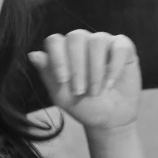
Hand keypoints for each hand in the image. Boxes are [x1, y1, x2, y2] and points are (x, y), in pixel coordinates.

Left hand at [27, 30, 141, 131]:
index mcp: (64, 50)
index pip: (55, 41)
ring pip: (97, 40)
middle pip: (76, 37)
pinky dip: (114, 66)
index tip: (62, 81)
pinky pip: (119, 47)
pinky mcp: (124, 48)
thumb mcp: (62, 96)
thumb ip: (48, 75)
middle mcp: (83, 41)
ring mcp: (104, 42)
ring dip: (95, 69)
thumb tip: (32, 54)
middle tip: (80, 91)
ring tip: (95, 92)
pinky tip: (110, 83)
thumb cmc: (83, 106)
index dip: (57, 58)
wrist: (109, 120)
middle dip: (77, 66)